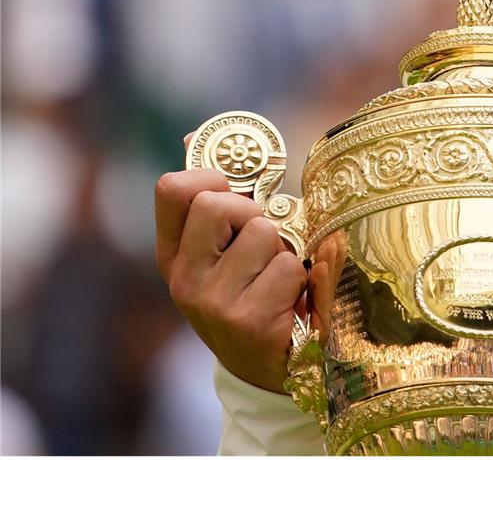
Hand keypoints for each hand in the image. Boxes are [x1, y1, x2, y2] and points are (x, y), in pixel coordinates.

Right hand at [154, 168, 305, 392]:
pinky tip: (295, 301)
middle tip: (266, 243)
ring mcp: (213, 302)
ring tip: (282, 279)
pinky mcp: (248, 321)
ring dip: (286, 250)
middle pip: (219, 203)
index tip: (236, 192)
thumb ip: (218, 198)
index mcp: (173, 254)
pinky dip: (305, 278)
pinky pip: (291, 267)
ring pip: (264, 233)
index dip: (212, 176)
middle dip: (255, 213)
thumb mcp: (226, 250)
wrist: (271, 369)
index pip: (172, 189)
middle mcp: (184, 279)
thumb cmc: (255, 293)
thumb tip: (194, 136)